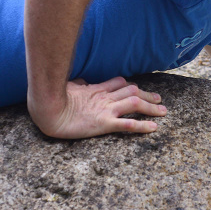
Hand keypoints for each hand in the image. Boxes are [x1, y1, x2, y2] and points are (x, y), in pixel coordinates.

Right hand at [28, 76, 166, 138]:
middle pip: (132, 91)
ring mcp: (105, 109)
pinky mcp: (103, 123)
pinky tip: (153, 128)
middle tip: (159, 100)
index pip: (119, 83)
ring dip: (151, 107)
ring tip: (163, 112)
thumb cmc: (53, 99)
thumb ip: (78, 84)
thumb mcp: (68, 88)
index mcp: (96, 89)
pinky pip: (127, 124)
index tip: (139, 90)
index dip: (132, 86)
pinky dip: (142, 125)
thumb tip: (82, 81)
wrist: (47, 110)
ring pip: (134, 103)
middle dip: (148, 95)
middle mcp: (104, 97)